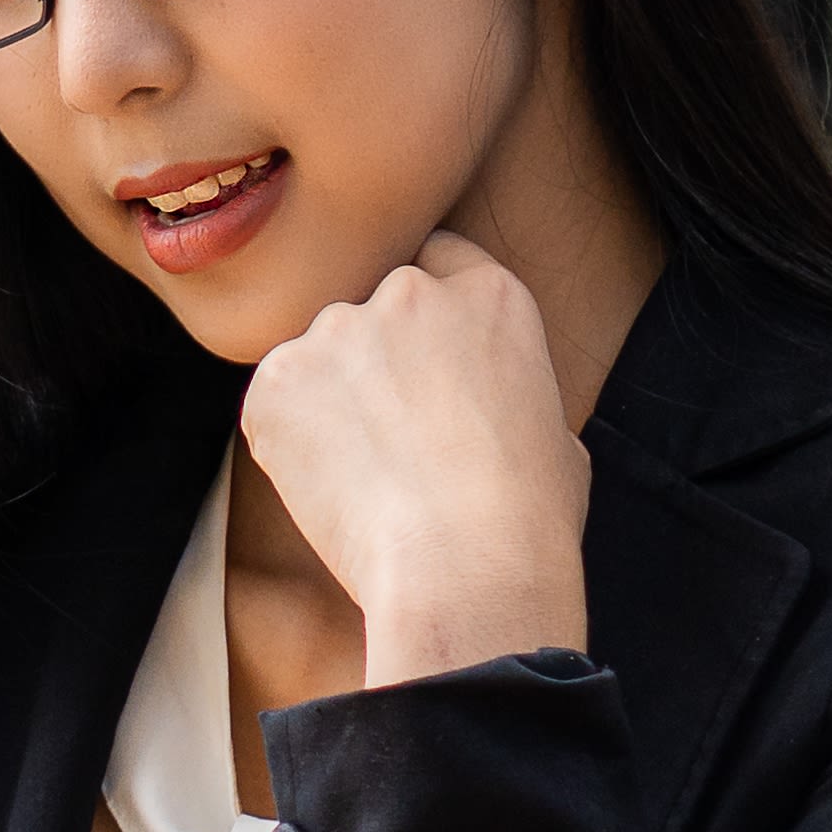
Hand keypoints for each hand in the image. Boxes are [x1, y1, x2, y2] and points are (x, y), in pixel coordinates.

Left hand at [235, 233, 591, 690]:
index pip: (441, 264)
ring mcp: (336, 330)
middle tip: (390, 436)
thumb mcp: (554, 434)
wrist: (463, 567)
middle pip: (374, 309)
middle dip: (375, 360)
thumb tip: (487, 407)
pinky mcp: (277, 377)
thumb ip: (507, 390)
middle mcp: (409, 293)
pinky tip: (329, 488)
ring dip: (329, 399)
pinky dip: (289, 439)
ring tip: (364, 475)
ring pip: (320, 356)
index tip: (423, 360)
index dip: (429, 318)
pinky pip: (276, 401)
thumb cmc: (526, 520)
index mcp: (489, 296)